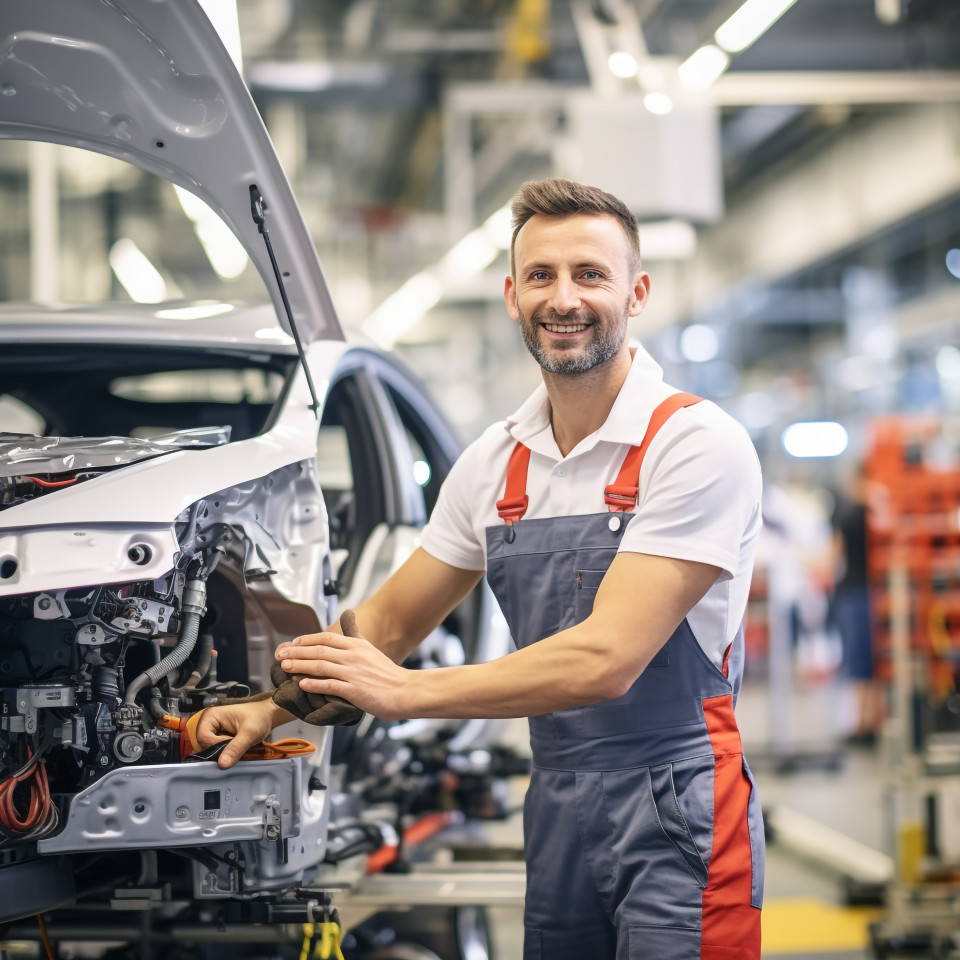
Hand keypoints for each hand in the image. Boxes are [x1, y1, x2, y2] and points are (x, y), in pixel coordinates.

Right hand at [194, 699, 293, 768]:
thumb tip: (222, 764)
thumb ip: (236, 748)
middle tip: (237, 746)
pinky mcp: (218, 736)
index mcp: (211, 716)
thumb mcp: (250, 733)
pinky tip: (236, 748)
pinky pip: (216, 749)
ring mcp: (213, 730)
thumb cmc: (259, 718)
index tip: (233, 743)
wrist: (269, 715)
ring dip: (224, 751)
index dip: (216, 745)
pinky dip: (226, 751)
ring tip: (238, 746)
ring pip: (210, 748)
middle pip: (205, 744)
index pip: (203, 738)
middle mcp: (208, 722)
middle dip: (220, 749)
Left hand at [275, 609, 411, 721]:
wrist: (404, 691)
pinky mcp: (354, 690)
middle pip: (319, 650)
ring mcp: (353, 673)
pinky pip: (329, 685)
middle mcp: (353, 656)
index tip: (292, 643)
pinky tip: (302, 685)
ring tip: (285, 668)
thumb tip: (347, 613)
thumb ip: (355, 632)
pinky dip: (314, 684)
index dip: (306, 639)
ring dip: (300, 666)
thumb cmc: (387, 673)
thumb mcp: (370, 648)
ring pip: (320, 666)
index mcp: (356, 645)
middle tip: (280, 655)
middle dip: (296, 652)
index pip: (326, 637)